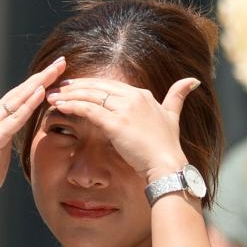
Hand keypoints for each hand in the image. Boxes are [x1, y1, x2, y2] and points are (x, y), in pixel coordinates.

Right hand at [0, 56, 65, 204]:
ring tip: (55, 70)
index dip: (39, 80)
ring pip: (20, 98)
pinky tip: (41, 92)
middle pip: (23, 90)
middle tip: (62, 61)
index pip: (22, 93)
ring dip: (39, 83)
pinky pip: (16, 117)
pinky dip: (28, 103)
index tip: (57, 70)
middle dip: (43, 75)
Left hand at [45, 76, 200, 182]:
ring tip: (53, 96)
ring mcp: (124, 109)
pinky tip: (58, 105)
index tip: (76, 84)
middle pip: (97, 87)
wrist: (167, 165)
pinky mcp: (116, 123)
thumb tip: (193, 80)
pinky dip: (71, 105)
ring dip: (69, 94)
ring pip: (90, 95)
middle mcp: (133, 98)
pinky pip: (88, 109)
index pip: (110, 85)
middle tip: (59, 87)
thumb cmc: (167, 146)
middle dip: (76, 86)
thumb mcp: (173, 116)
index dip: (91, 84)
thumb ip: (178, 97)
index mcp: (143, 95)